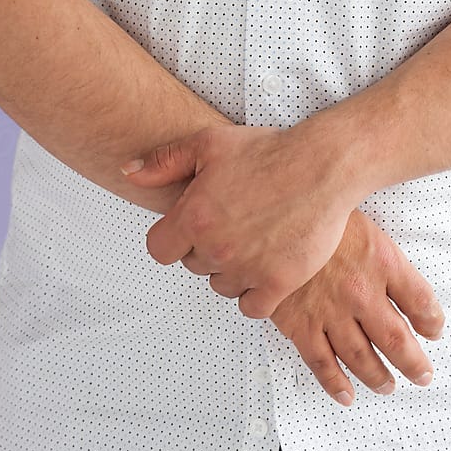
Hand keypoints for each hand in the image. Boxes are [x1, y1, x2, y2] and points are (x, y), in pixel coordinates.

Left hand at [122, 123, 358, 319]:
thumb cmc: (268, 151)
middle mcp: (217, 248)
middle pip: (194, 266)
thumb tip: (127, 172)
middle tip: (233, 222)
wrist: (323, 165)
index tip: (192, 226)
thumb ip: (164, 161)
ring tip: (253, 238)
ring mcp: (248, 269)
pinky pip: (252, 307)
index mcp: (194, 217)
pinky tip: (265, 266)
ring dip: (232, 269)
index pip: (159, 250)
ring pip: (222, 286)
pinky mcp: (278, 283)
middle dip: (207, 248)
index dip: (173, 237)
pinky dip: (256, 293)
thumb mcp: (210, 143)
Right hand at [269, 206, 445, 406]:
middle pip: (397, 339)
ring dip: (379, 377)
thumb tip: (405, 284)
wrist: (273, 213)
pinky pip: (322, 363)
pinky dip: (336, 384)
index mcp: (381, 261)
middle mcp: (361, 292)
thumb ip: (385, 254)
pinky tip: (346, 394)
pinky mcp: (301, 324)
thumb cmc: (317, 214)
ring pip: (362, 358)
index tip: (435, 331)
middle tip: (422, 375)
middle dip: (413, 363)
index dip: (432, 320)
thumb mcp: (364, 222)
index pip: (420, 299)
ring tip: (388, 386)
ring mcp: (331, 312)